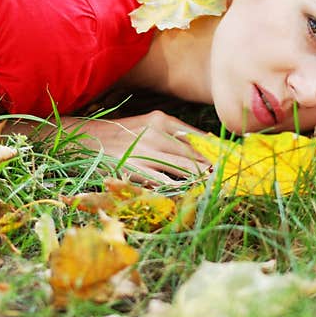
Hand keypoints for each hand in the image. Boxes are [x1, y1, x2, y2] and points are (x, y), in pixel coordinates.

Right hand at [9, 110, 210, 185]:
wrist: (80, 138)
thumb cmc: (115, 133)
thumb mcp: (144, 125)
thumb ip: (170, 135)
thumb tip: (201, 150)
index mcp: (161, 119)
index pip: (198, 138)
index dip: (218, 153)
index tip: (235, 164)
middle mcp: (155, 133)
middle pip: (195, 156)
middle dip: (213, 171)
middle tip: (230, 183)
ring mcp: (144, 152)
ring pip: (182, 170)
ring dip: (199, 182)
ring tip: (214, 191)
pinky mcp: (133, 169)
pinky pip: (161, 183)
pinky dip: (176, 190)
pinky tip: (187, 196)